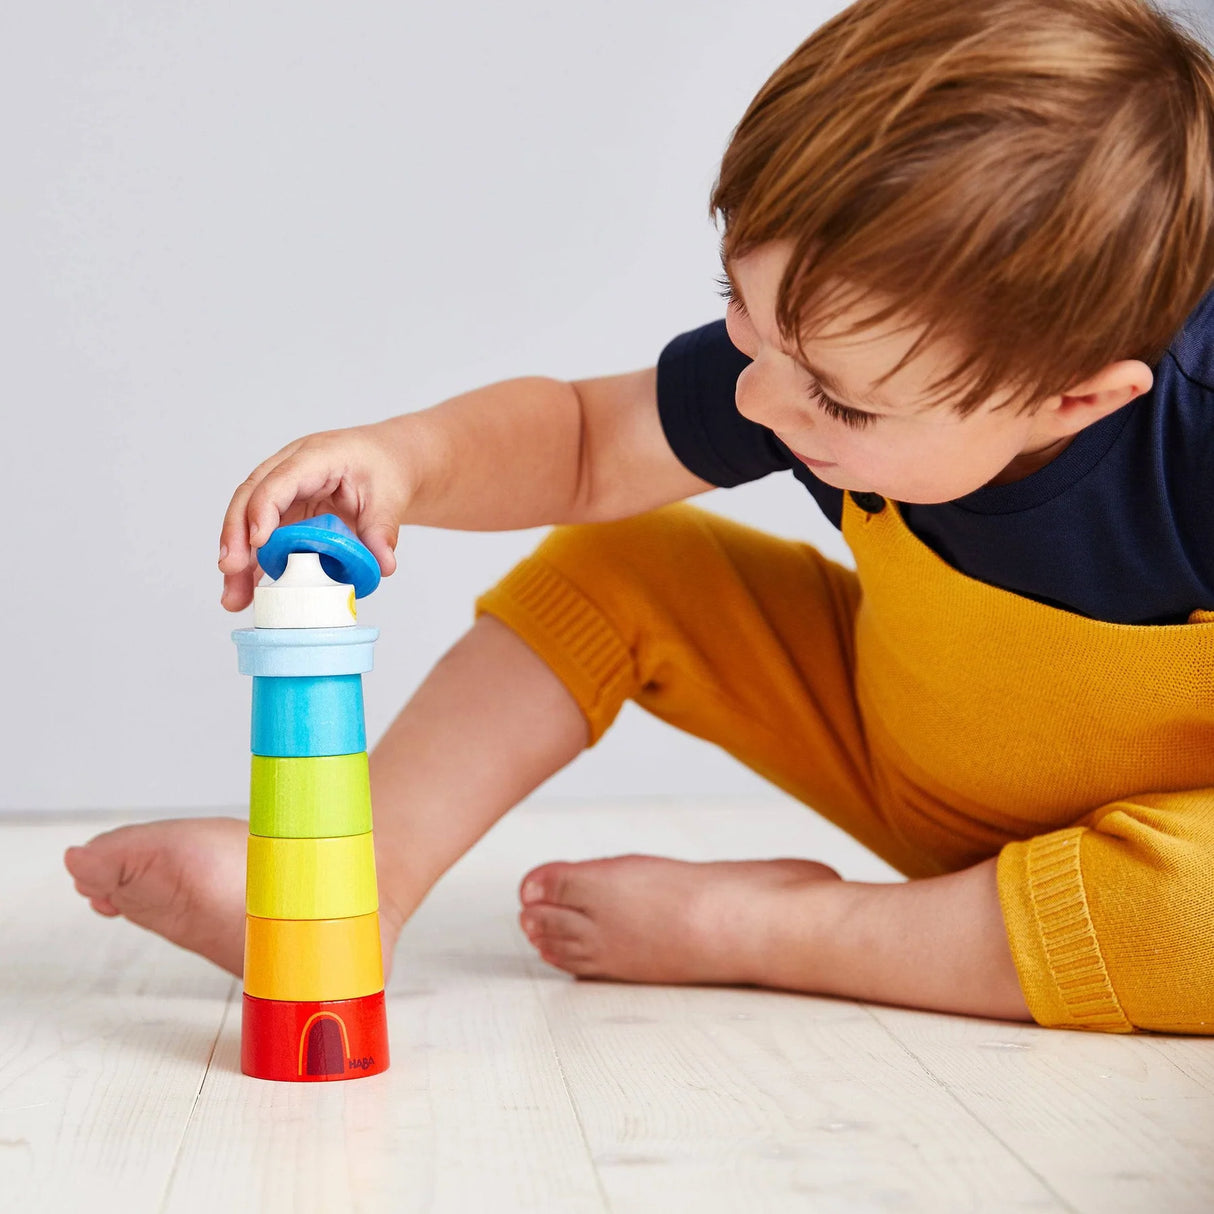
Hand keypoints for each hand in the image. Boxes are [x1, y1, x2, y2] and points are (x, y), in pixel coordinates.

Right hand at [218, 421, 410, 610]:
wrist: (386, 461)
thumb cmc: (383, 467)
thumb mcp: (391, 495)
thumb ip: (383, 530)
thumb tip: (382, 565)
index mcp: (316, 457)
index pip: (280, 479)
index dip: (265, 508)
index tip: (258, 541)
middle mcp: (290, 470)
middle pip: (250, 499)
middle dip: (236, 536)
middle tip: (230, 570)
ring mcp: (284, 493)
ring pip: (249, 522)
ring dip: (240, 560)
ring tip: (234, 598)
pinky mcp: (285, 513)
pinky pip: (264, 539)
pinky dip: (255, 565)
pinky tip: (247, 592)